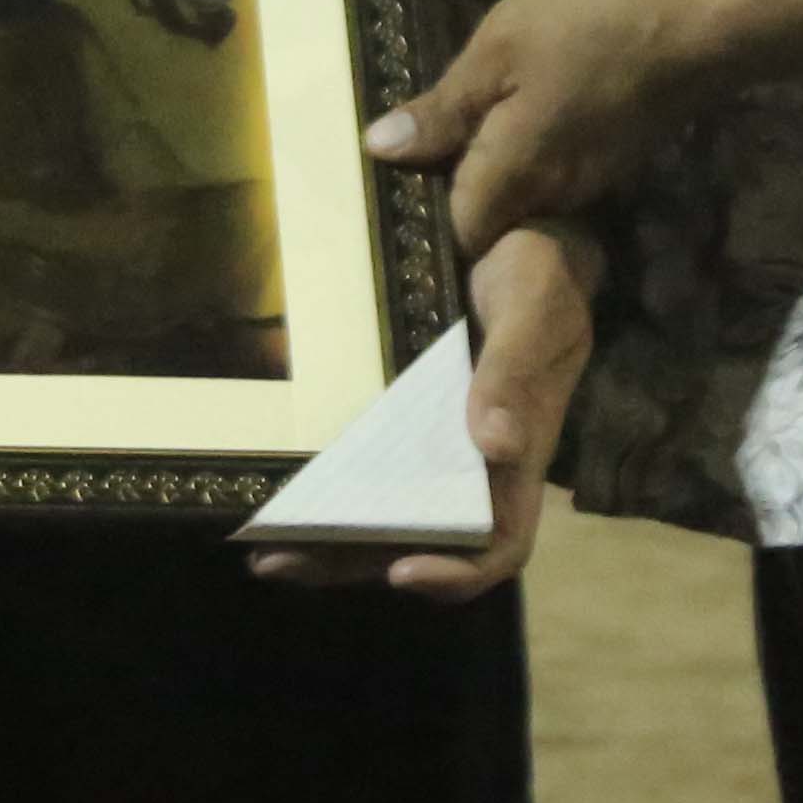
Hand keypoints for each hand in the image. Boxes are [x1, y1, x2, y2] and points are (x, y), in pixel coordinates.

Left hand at [258, 221, 598, 604]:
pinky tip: (274, 486)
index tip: (402, 573)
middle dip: (356, 562)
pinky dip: (326, 486)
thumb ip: (515, 373)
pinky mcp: (404, 413)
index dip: (459, 573)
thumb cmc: (539, 272)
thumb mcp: (534, 309)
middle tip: (281, 561)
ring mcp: (437, 442)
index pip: (501, 541)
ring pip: (387, 513)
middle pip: (422, 541)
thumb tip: (497, 446)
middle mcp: (475, 463)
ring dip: (330, 539)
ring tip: (262, 546)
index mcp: (520, 455)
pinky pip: (368, 465)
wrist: (517, 230)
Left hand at [371, 0, 701, 247]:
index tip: (407, 167)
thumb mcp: (497, 52)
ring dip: (498, 165)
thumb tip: (378, 150)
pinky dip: (535, 151)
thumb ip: (441, 110)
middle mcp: (554, 200)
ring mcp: (591, 186)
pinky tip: (528, 104)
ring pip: (526, 196)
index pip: (460, 231)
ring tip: (476, 111)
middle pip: (492, 218)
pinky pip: (557, 175)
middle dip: (461, 185)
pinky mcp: (614, 166)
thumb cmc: (589, 29)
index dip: (431, 203)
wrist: (697, 28)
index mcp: (515, 177)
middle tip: (435, 129)